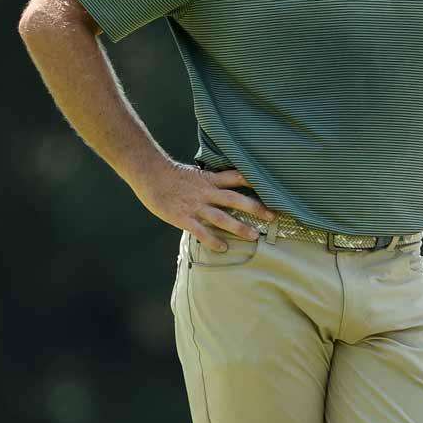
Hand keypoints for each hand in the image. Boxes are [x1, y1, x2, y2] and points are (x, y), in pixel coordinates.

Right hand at [133, 164, 275, 251]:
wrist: (150, 175)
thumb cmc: (174, 176)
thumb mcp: (198, 174)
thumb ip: (213, 182)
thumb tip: (230, 187)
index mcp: (210, 179)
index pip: (237, 177)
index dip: (254, 182)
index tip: (272, 188)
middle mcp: (206, 192)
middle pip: (235, 199)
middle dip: (255, 208)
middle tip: (272, 217)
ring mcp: (195, 205)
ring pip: (221, 217)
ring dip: (239, 227)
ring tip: (254, 236)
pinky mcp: (183, 217)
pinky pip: (200, 231)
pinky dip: (212, 240)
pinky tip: (223, 248)